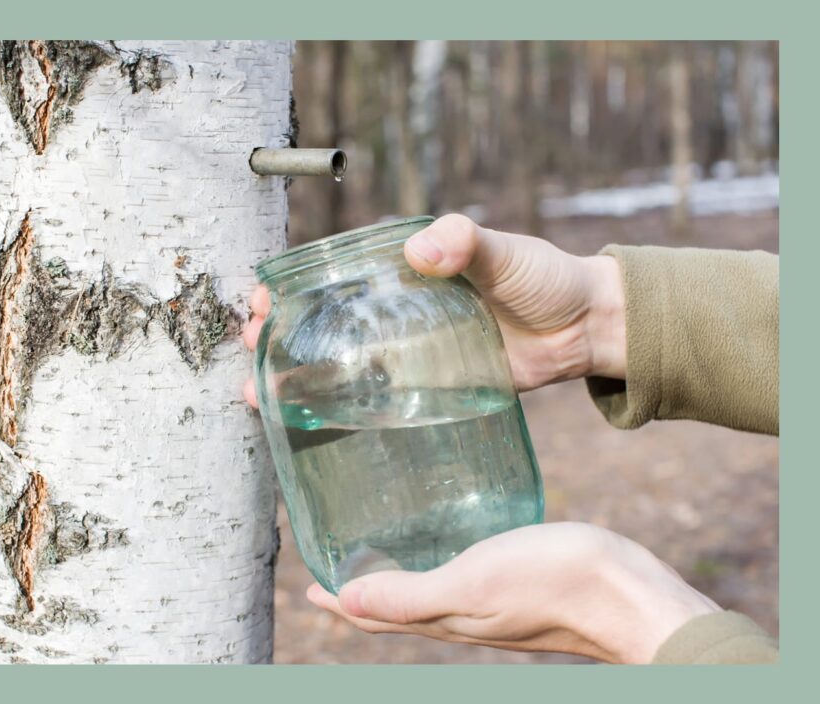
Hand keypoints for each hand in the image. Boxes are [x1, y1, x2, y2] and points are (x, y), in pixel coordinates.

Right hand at [242, 214, 626, 405]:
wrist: (583, 329)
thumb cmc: (543, 278)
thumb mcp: (504, 252)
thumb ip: (466, 243)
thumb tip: (421, 252)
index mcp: (405, 269)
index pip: (334, 274)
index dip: (291, 287)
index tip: (261, 301)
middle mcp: (397, 310)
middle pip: (322, 321)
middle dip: (279, 333)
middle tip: (251, 348)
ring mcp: (408, 351)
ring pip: (338, 362)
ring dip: (296, 375)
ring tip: (260, 393)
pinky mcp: (427, 387)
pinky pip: (375, 397)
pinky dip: (339, 409)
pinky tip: (308, 423)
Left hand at [305, 522, 719, 663]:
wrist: (631, 596)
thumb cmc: (554, 586)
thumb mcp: (472, 585)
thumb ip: (410, 596)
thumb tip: (343, 602)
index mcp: (444, 617)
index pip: (373, 615)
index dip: (338, 602)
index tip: (308, 584)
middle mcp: (461, 613)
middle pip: (395, 606)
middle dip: (361, 588)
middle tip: (337, 561)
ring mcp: (489, 600)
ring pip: (427, 591)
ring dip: (396, 575)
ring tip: (380, 547)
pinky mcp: (516, 580)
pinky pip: (462, 575)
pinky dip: (438, 561)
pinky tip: (449, 535)